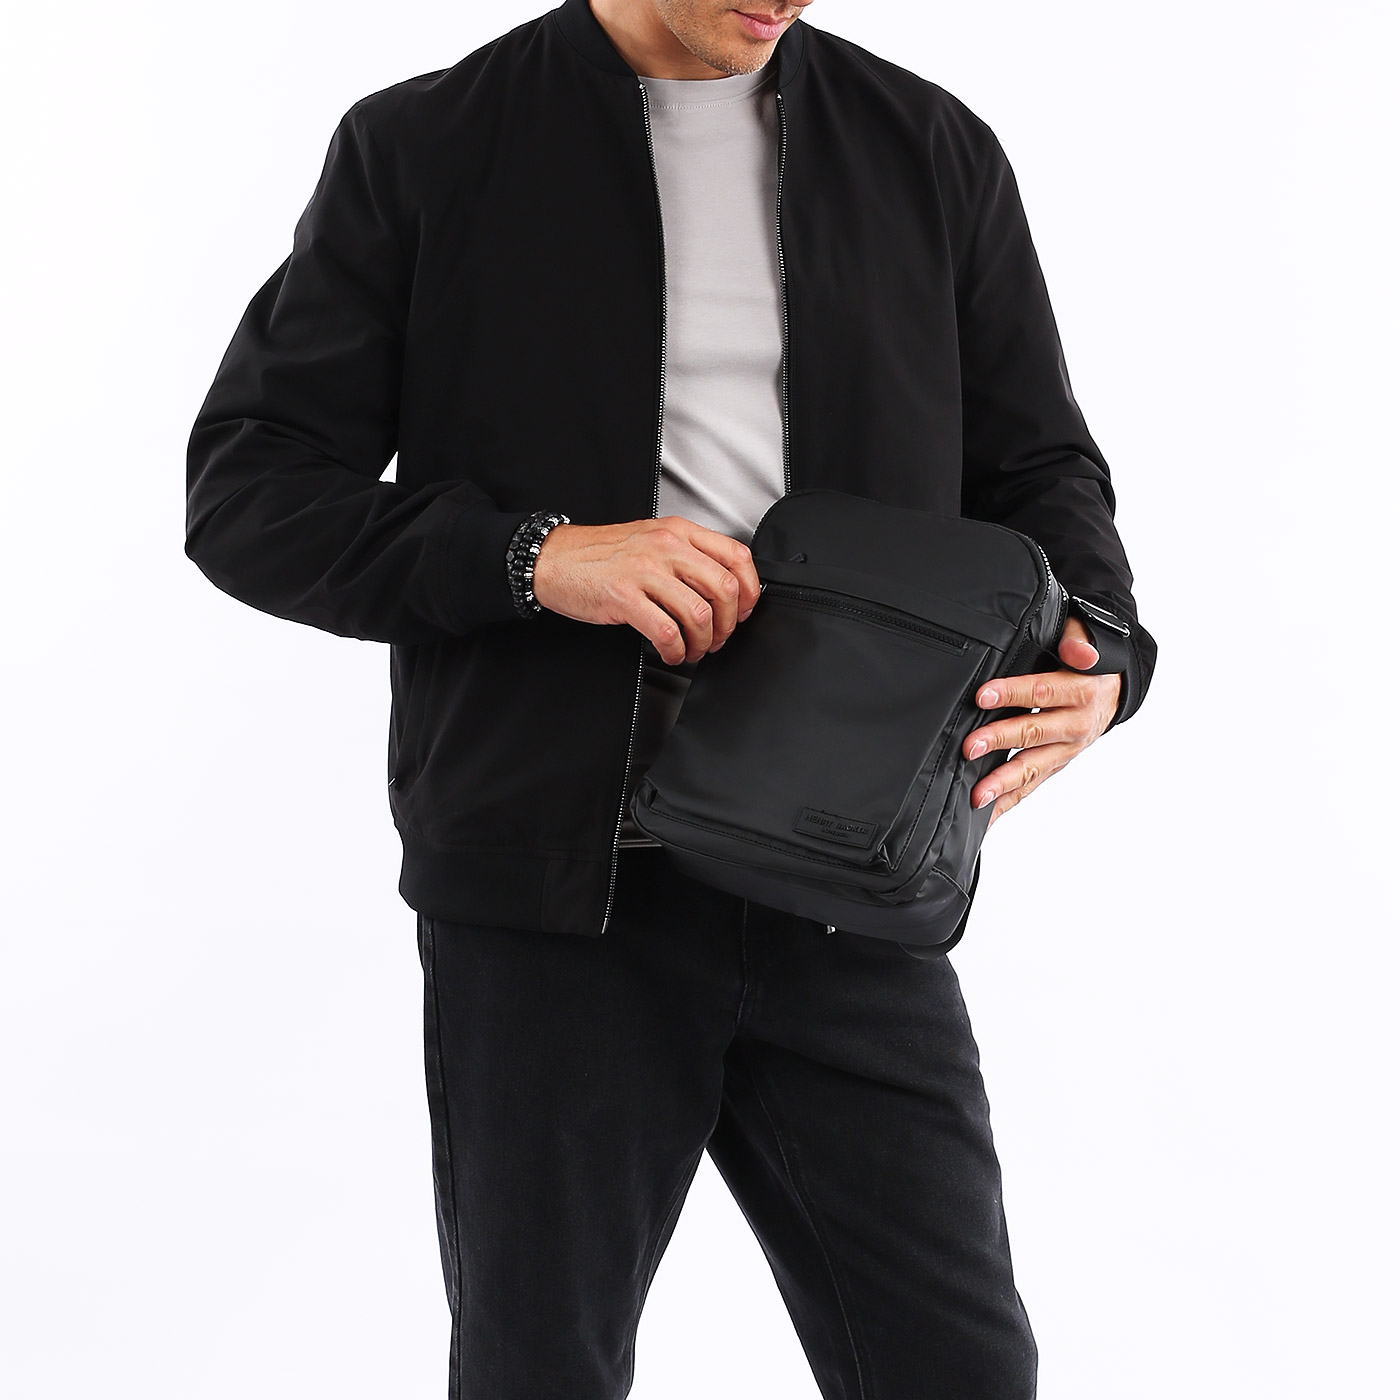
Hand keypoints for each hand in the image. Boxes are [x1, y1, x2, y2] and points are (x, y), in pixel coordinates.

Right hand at [531, 516, 762, 662]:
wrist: (553, 559)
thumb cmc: (600, 555)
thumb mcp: (651, 541)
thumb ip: (686, 557)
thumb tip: (723, 589)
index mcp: (678, 531)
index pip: (736, 556)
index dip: (750, 590)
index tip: (744, 610)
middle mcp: (666, 547)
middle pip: (724, 588)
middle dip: (728, 624)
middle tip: (718, 638)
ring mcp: (644, 571)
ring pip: (699, 614)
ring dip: (702, 642)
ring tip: (692, 650)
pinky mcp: (624, 597)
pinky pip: (666, 631)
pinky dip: (675, 651)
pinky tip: (670, 653)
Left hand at [963, 616, 1121, 826]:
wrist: (1113, 693)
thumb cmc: (1089, 664)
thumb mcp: (1090, 641)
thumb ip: (1080, 641)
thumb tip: (1079, 652)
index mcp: (1080, 693)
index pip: (1043, 691)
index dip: (1012, 692)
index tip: (983, 696)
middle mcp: (1074, 725)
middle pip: (1034, 733)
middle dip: (999, 741)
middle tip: (970, 747)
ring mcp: (1064, 750)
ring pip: (1032, 767)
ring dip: (1003, 782)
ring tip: (977, 795)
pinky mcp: (1053, 766)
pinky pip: (1031, 786)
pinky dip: (1008, 801)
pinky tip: (986, 814)